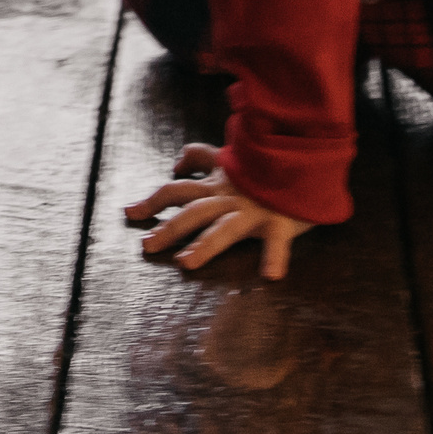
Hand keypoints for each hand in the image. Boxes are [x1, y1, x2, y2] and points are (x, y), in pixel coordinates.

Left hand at [123, 142, 311, 280]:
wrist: (303, 161)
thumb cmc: (263, 165)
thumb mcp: (228, 157)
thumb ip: (199, 158)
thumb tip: (174, 166)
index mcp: (216, 185)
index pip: (176, 190)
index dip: (152, 201)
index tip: (129, 214)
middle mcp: (229, 198)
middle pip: (193, 211)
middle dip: (169, 228)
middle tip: (147, 246)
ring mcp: (254, 210)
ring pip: (225, 227)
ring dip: (206, 244)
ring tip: (186, 263)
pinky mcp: (280, 222)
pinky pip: (277, 241)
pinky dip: (274, 257)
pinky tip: (270, 276)